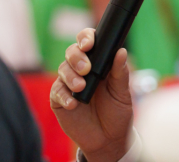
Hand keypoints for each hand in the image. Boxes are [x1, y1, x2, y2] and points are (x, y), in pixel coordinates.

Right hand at [49, 28, 133, 161]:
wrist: (109, 140)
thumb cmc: (117, 113)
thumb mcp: (122, 92)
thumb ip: (120, 72)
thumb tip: (121, 51)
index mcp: (97, 62)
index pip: (87, 42)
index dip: (85, 38)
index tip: (89, 44)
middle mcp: (80, 70)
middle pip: (72, 52)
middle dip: (77, 57)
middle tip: (86, 69)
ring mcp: (68, 84)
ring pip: (62, 69)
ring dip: (71, 76)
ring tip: (81, 87)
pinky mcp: (59, 100)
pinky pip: (56, 92)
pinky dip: (63, 95)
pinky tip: (73, 103)